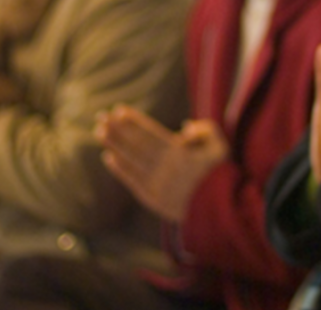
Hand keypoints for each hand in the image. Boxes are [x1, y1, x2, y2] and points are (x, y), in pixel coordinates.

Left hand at [96, 106, 228, 222]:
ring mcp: (157, 184)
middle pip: (136, 144)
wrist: (220, 210)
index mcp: (180, 154)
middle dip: (118, 129)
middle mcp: (165, 168)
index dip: (134, 121)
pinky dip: (119, 169)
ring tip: (100, 131)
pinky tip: (108, 157)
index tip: (120, 110)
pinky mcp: (153, 199)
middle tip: (102, 116)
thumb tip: (183, 127)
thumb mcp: (220, 146)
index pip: (151, 133)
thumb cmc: (220, 175)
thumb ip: (205, 130)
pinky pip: (132, 181)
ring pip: (131, 161)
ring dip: (114, 145)